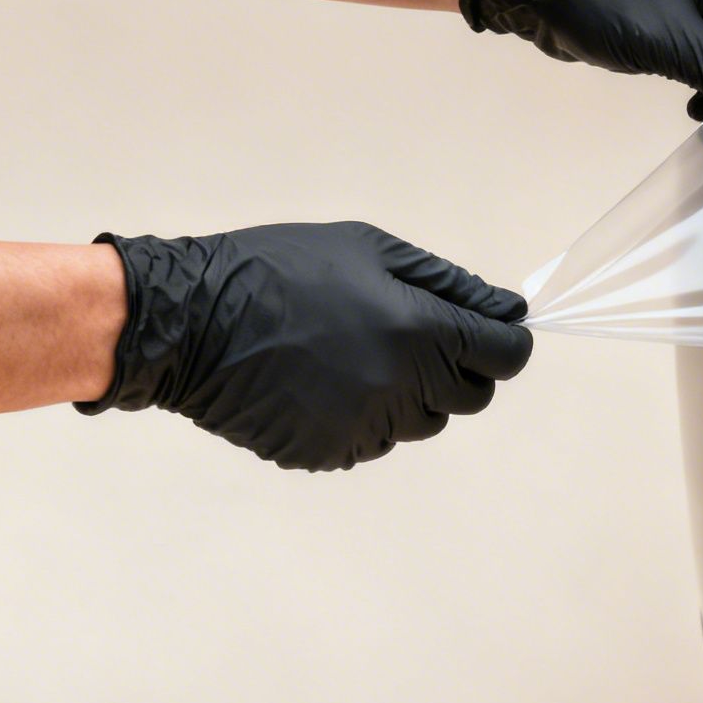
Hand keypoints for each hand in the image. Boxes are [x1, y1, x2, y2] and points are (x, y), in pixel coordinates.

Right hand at [81, 222, 533, 471]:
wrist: (190, 321)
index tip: (488, 335)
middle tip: (410, 338)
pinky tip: (323, 383)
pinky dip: (365, 417)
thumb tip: (512, 310)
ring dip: (411, 395)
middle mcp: (404, 386)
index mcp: (421, 331)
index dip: (505, 344)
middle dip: (458, 369)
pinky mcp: (332, 453)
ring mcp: (367, 426)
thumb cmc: (282, 268)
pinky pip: (375, 440)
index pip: (506, 356)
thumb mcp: (370, 250)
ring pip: (425, 422)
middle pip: (472, 396)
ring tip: (355, 355)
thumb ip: (451, 285)